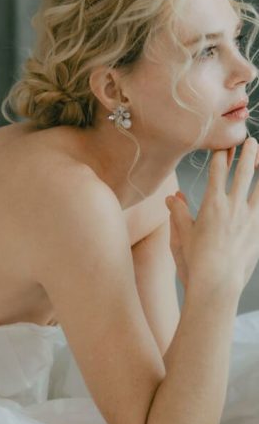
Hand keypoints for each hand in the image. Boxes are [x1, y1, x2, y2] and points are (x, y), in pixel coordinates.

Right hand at [166, 138, 258, 293]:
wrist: (217, 283)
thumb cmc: (196, 261)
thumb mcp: (182, 236)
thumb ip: (178, 213)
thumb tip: (172, 198)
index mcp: (212, 205)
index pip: (217, 171)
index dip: (221, 153)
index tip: (225, 143)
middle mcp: (233, 207)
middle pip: (244, 172)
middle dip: (248, 153)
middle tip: (252, 141)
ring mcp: (250, 218)